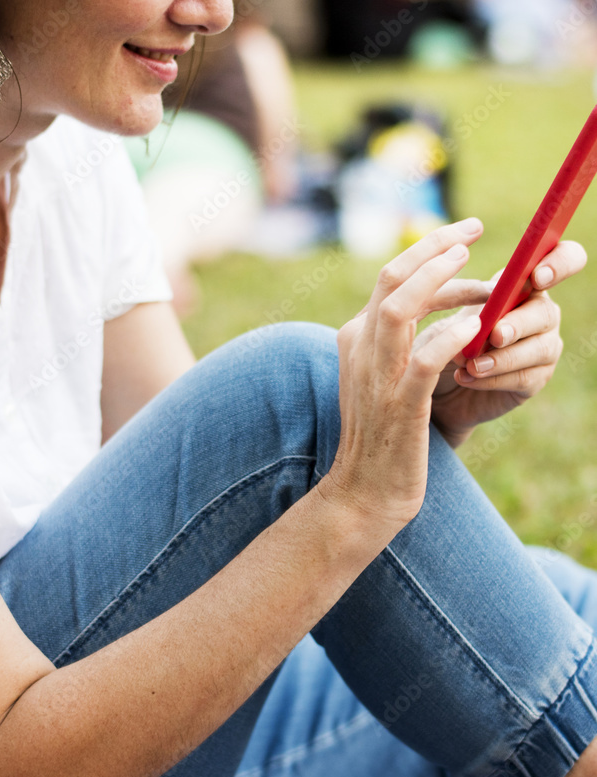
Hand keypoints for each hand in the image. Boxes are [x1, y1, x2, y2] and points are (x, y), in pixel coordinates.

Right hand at [322, 219, 485, 534]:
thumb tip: (431, 306)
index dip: (428, 253)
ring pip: (401, 308)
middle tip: (473, 231)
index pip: (389, 279)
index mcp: (355, 339)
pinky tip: (474, 327)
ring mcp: (376, 376)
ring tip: (475, 267)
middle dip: (435, 248)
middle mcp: (360, 349)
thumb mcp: (378, 378)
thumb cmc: (381, 435)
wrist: (363, 490)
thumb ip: (393, 341)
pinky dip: (450, 337)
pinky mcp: (399, 405)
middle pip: (392, 279)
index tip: (462, 240)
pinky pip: (424, 358)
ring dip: (440, 280)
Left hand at [430, 240, 587, 446]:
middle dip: (519, 323)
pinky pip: (525, 377)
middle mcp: (540, 313)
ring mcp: (543, 346)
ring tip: (471, 365)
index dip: (559, 263)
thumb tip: (485, 298)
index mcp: (522, 285)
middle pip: (545, 312)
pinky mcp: (536, 379)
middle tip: (495, 335)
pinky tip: (467, 378)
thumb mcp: (445, 318)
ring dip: (503, 357)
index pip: (563, 259)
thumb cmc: (440, 344)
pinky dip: (494, 378)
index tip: (537, 277)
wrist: (432, 388)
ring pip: (539, 348)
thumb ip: (463, 304)